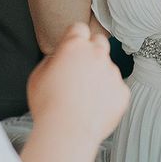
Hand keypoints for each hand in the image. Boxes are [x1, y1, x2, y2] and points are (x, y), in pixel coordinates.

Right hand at [27, 22, 128, 144]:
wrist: (66, 133)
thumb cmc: (47, 104)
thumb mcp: (38, 74)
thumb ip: (53, 59)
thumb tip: (61, 57)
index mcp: (75, 45)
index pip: (80, 28)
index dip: (75, 38)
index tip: (73, 48)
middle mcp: (97, 54)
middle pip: (99, 42)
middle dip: (92, 51)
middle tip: (81, 69)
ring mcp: (112, 72)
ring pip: (108, 68)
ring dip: (99, 76)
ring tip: (84, 98)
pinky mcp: (122, 92)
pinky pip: (116, 89)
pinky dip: (108, 96)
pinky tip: (94, 108)